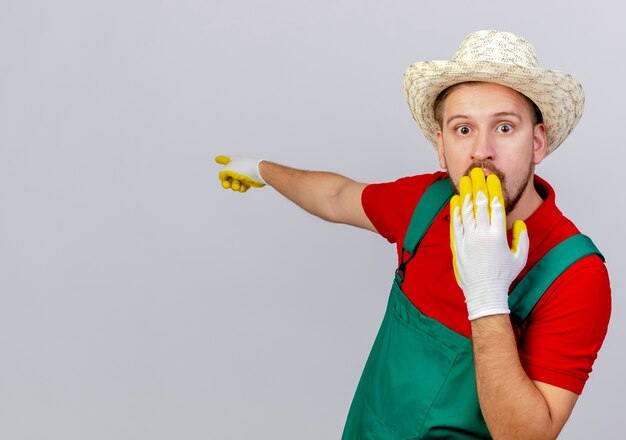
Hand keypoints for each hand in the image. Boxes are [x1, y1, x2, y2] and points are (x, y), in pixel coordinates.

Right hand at [215, 155, 265, 192]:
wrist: (259, 172)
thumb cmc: (244, 168)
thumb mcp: (228, 170)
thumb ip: (222, 174)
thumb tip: (223, 178)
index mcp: (232, 160)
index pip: (224, 159)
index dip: (220, 159)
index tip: (217, 159)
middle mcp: (237, 167)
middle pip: (227, 176)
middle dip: (227, 182)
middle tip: (227, 185)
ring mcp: (243, 174)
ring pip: (234, 183)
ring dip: (234, 186)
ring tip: (238, 186)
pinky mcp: (248, 181)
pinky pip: (241, 187)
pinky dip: (241, 188)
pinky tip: (243, 187)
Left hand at [450, 168, 528, 319]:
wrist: (483, 292)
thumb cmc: (503, 275)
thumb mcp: (519, 257)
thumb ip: (522, 238)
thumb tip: (518, 222)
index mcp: (498, 236)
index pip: (496, 206)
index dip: (494, 189)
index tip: (492, 177)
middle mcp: (481, 235)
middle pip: (479, 203)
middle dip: (478, 185)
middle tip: (477, 171)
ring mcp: (467, 239)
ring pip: (466, 211)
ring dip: (466, 193)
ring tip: (466, 179)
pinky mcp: (457, 245)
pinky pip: (455, 223)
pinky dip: (455, 210)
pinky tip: (456, 198)